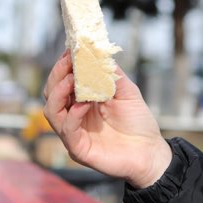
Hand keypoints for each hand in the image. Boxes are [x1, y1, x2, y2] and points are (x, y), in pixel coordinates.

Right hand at [43, 51, 171, 188]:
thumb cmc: (138, 123)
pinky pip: (67, 131)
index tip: (71, 50)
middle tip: (69, 61)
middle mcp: (73, 116)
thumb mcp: (127, 91)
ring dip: (59, 92)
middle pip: (51, 94)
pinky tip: (83, 105)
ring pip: (51, 111)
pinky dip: (72, 115)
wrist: (151, 153)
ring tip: (73, 79)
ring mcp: (73, 134)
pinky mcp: (78, 149)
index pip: (62, 82)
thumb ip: (111, 74)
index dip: (63, 66)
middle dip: (57, 75)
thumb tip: (98, 52)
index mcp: (81, 101)